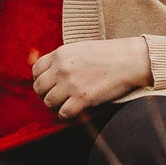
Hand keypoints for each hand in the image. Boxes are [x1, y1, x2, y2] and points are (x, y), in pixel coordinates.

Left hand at [31, 37, 152, 118]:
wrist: (129, 60)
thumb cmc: (107, 54)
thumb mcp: (79, 49)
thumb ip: (63, 59)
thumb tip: (50, 73)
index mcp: (60, 54)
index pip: (36, 70)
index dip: (40, 79)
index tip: (48, 85)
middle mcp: (62, 68)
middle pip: (39, 87)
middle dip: (45, 94)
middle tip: (56, 98)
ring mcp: (71, 84)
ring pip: (49, 102)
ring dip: (55, 106)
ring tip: (64, 105)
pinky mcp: (83, 98)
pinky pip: (63, 113)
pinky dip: (66, 115)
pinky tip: (73, 112)